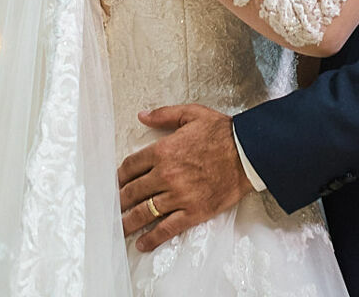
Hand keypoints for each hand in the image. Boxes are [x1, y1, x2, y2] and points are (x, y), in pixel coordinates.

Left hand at [117, 105, 250, 251]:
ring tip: (118, 228)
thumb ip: (164, 115)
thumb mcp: (192, 114)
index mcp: (162, 150)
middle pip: (132, 192)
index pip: (130, 166)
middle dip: (119, 201)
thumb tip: (142, 116)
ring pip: (144, 213)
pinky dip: (152, 238)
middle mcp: (166, 175)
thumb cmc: (222, 133)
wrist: (248, 153)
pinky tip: (141, 244)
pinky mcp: (193, 212)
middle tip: (111, 208)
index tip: (115, 183)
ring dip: (128, 222)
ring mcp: (178, 196)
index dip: (119, 176)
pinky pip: (167, 229)